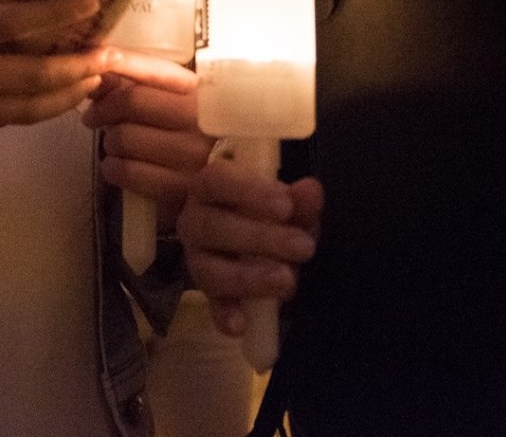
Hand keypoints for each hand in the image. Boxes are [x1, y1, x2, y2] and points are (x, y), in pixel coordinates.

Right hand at [0, 0, 115, 138]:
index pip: (13, 24)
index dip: (58, 13)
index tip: (93, 1)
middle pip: (31, 78)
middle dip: (77, 67)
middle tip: (107, 53)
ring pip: (25, 109)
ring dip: (65, 94)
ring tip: (93, 77)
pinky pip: (4, 120)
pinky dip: (36, 109)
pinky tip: (56, 95)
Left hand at [82, 54, 209, 225]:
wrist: (221, 195)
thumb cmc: (189, 143)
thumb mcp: (175, 108)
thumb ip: (138, 87)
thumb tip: (99, 79)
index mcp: (202, 96)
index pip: (148, 77)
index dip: (111, 87)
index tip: (96, 95)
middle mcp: (202, 123)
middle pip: (131, 103)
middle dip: (104, 112)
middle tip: (99, 122)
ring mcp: (194, 159)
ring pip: (124, 137)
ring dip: (109, 143)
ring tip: (118, 148)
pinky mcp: (180, 191)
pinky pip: (127, 171)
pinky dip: (112, 168)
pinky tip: (118, 168)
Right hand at [178, 157, 322, 337]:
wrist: (243, 239)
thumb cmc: (261, 212)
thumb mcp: (284, 204)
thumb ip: (298, 200)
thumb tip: (311, 190)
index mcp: (209, 187)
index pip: (217, 180)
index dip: (250, 192)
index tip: (286, 206)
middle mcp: (194, 221)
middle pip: (213, 226)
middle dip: (260, 238)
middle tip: (304, 247)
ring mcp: (196, 259)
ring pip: (209, 269)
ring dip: (248, 277)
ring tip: (287, 281)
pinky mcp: (206, 292)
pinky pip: (211, 305)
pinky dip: (224, 315)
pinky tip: (240, 326)